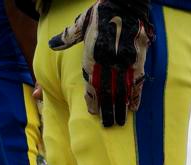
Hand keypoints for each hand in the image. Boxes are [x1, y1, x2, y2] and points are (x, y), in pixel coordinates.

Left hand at [48, 0, 153, 126]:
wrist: (126, 4)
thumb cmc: (101, 13)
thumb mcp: (82, 23)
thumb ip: (68, 36)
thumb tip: (51, 45)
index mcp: (93, 53)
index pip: (91, 82)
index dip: (92, 99)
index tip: (92, 112)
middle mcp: (108, 60)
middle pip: (107, 90)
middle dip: (108, 109)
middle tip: (108, 125)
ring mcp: (125, 61)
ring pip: (122, 90)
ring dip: (121, 107)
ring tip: (120, 122)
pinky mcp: (139, 60)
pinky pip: (138, 82)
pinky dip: (136, 95)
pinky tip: (134, 107)